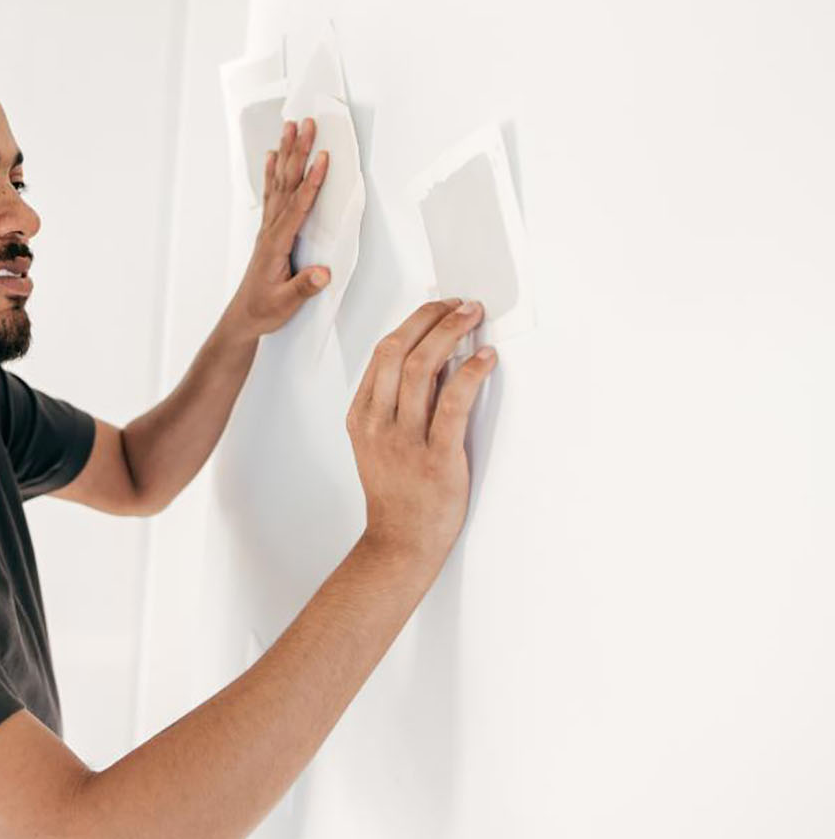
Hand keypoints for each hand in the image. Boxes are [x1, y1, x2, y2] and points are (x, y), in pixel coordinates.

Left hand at [224, 118, 332, 338]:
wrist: (243, 317)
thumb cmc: (264, 309)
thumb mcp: (286, 303)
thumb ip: (304, 287)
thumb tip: (322, 274)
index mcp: (278, 244)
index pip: (298, 207)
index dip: (312, 181)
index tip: (322, 158)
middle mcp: (271, 230)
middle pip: (287, 184)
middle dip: (298, 152)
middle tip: (306, 124)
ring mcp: (268, 228)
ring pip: (279, 183)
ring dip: (286, 153)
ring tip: (290, 127)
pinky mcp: (269, 231)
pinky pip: (272, 193)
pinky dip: (273, 172)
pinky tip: (273, 156)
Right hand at [345, 299, 496, 560]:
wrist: (401, 542)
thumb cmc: (396, 494)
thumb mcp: (377, 444)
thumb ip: (394, 406)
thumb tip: (431, 361)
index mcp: (361, 417)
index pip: (381, 354)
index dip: (413, 324)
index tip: (438, 309)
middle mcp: (378, 424)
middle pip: (398, 352)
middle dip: (431, 318)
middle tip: (461, 305)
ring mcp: (404, 441)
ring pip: (422, 370)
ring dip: (451, 334)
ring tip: (473, 318)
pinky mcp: (436, 458)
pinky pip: (453, 404)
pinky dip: (471, 374)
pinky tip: (486, 358)